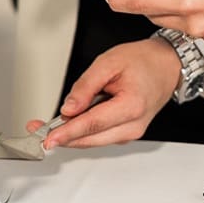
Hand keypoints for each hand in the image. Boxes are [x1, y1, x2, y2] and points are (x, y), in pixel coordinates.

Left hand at [28, 37, 180, 148]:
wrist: (166, 65)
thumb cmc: (143, 61)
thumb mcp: (109, 62)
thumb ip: (86, 86)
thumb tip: (68, 108)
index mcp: (131, 106)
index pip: (92, 124)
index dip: (67, 132)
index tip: (48, 138)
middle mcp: (133, 126)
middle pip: (91, 139)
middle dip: (62, 136)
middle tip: (36, 129)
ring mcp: (132, 132)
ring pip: (94, 141)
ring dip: (72, 134)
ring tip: (50, 124)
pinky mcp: (127, 133)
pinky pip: (100, 137)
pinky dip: (84, 131)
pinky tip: (73, 121)